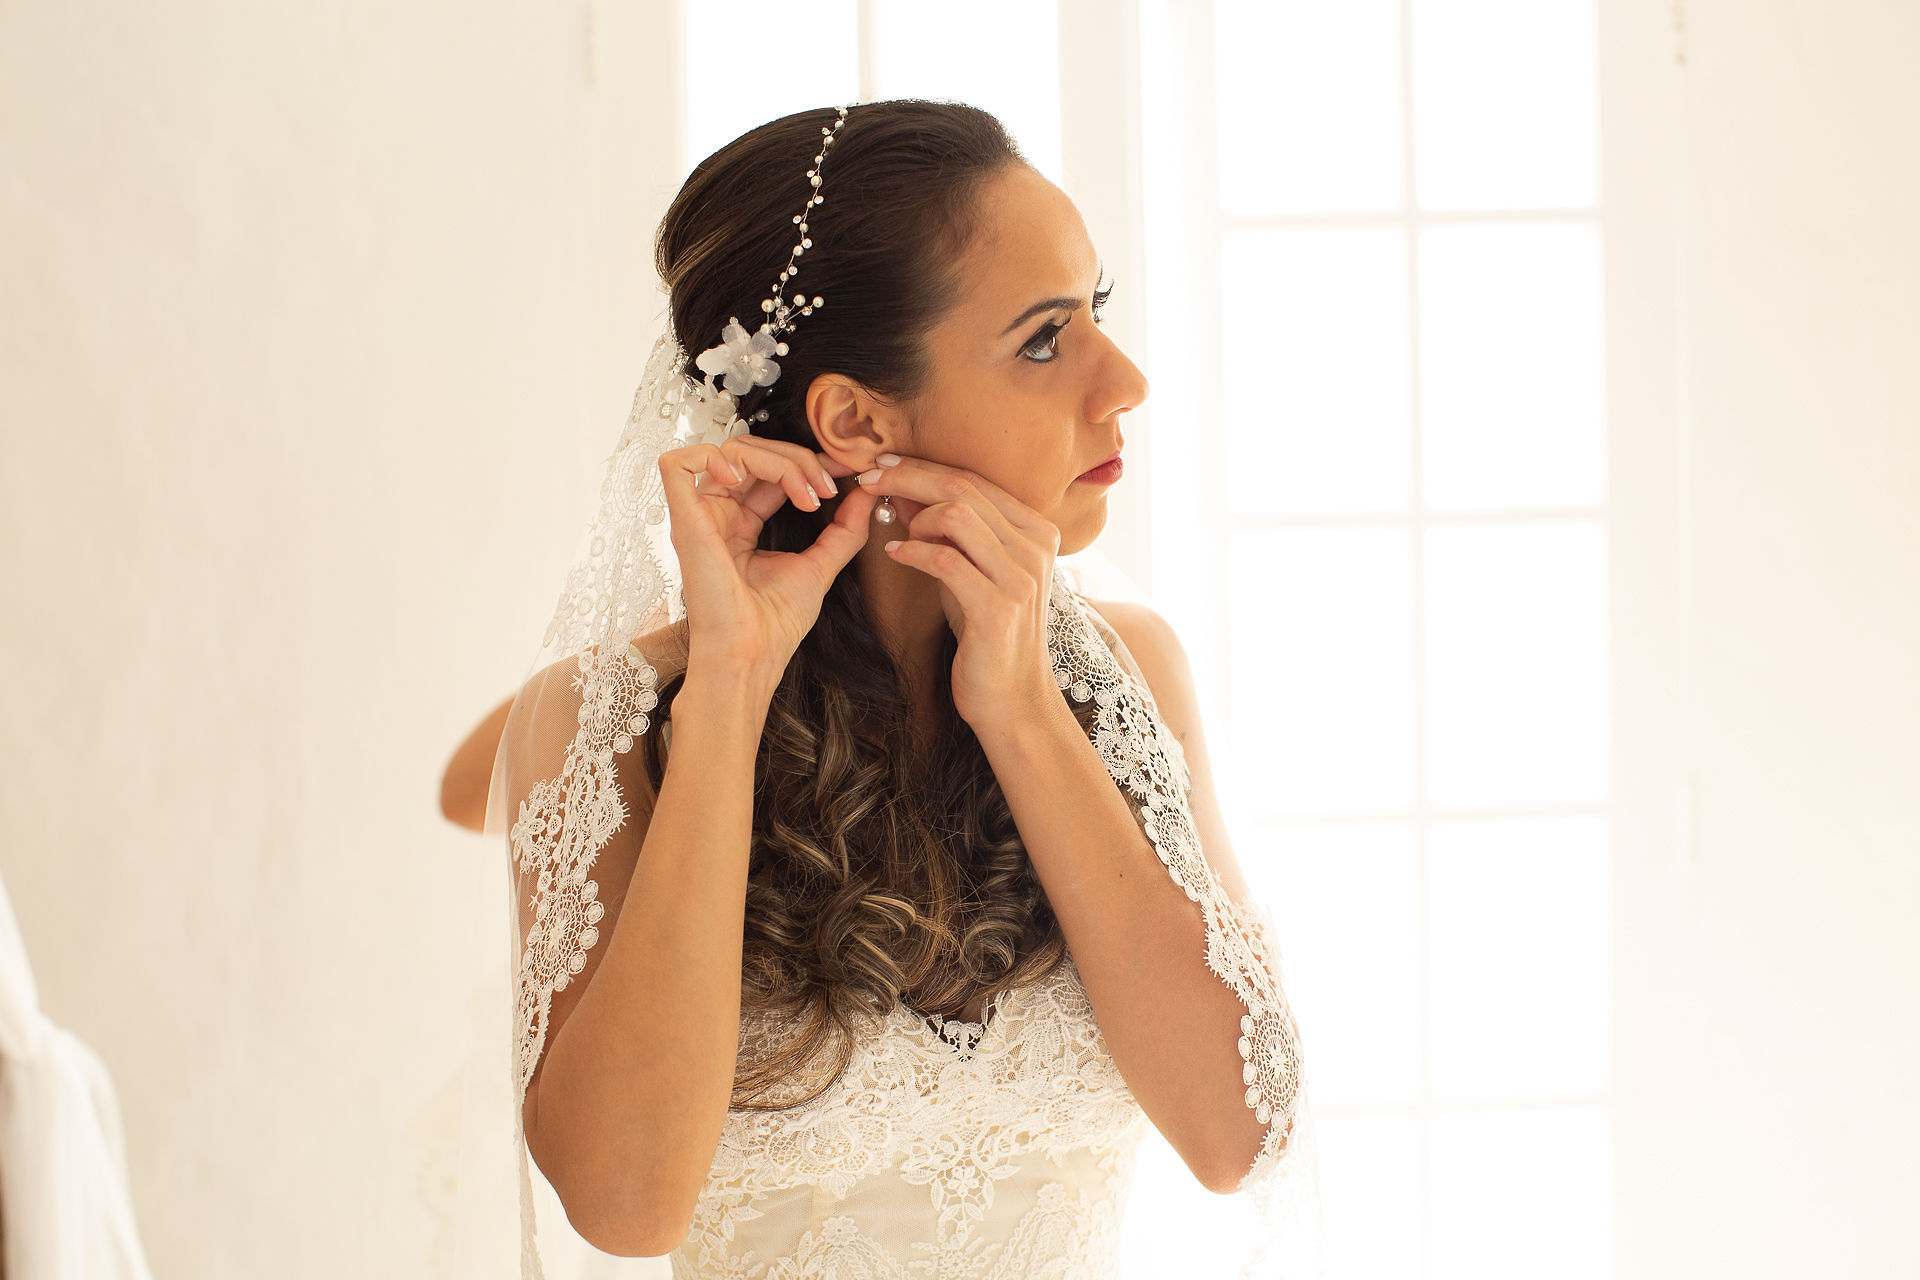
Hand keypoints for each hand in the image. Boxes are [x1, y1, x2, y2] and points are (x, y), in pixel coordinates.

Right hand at [660, 434, 874, 677]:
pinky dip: (713, 457)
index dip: (807, 461)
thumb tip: (865, 491)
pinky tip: (743, 478)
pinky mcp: (683, 520)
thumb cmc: (775, 624)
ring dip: (777, 460)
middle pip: (753, 453)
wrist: (752, 655)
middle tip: (829, 485)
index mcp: (742, 524)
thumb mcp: (820, 567)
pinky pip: (678, 464)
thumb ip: (843, 529)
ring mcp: (699, 516)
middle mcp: (718, 516)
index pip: (770, 470)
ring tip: (806, 494)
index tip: (846, 469)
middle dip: (799, 459)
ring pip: (729, 451)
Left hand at [857, 455, 1061, 730]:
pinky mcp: (998, 607)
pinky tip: (896, 555)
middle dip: (909, 476)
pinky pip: (946, 560)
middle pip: (964, 487)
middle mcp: (1036, 547)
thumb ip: (945, 531)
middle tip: (869, 477)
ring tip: (900, 536)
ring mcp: (1021, 577)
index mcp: (1037, 530)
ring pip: (957, 514)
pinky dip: (914, 551)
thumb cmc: (986, 633)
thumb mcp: (968, 570)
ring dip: (916, 518)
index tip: (884, 462)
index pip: (976, 478)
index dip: (924, 465)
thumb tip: (900, 486)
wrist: (1011, 697)